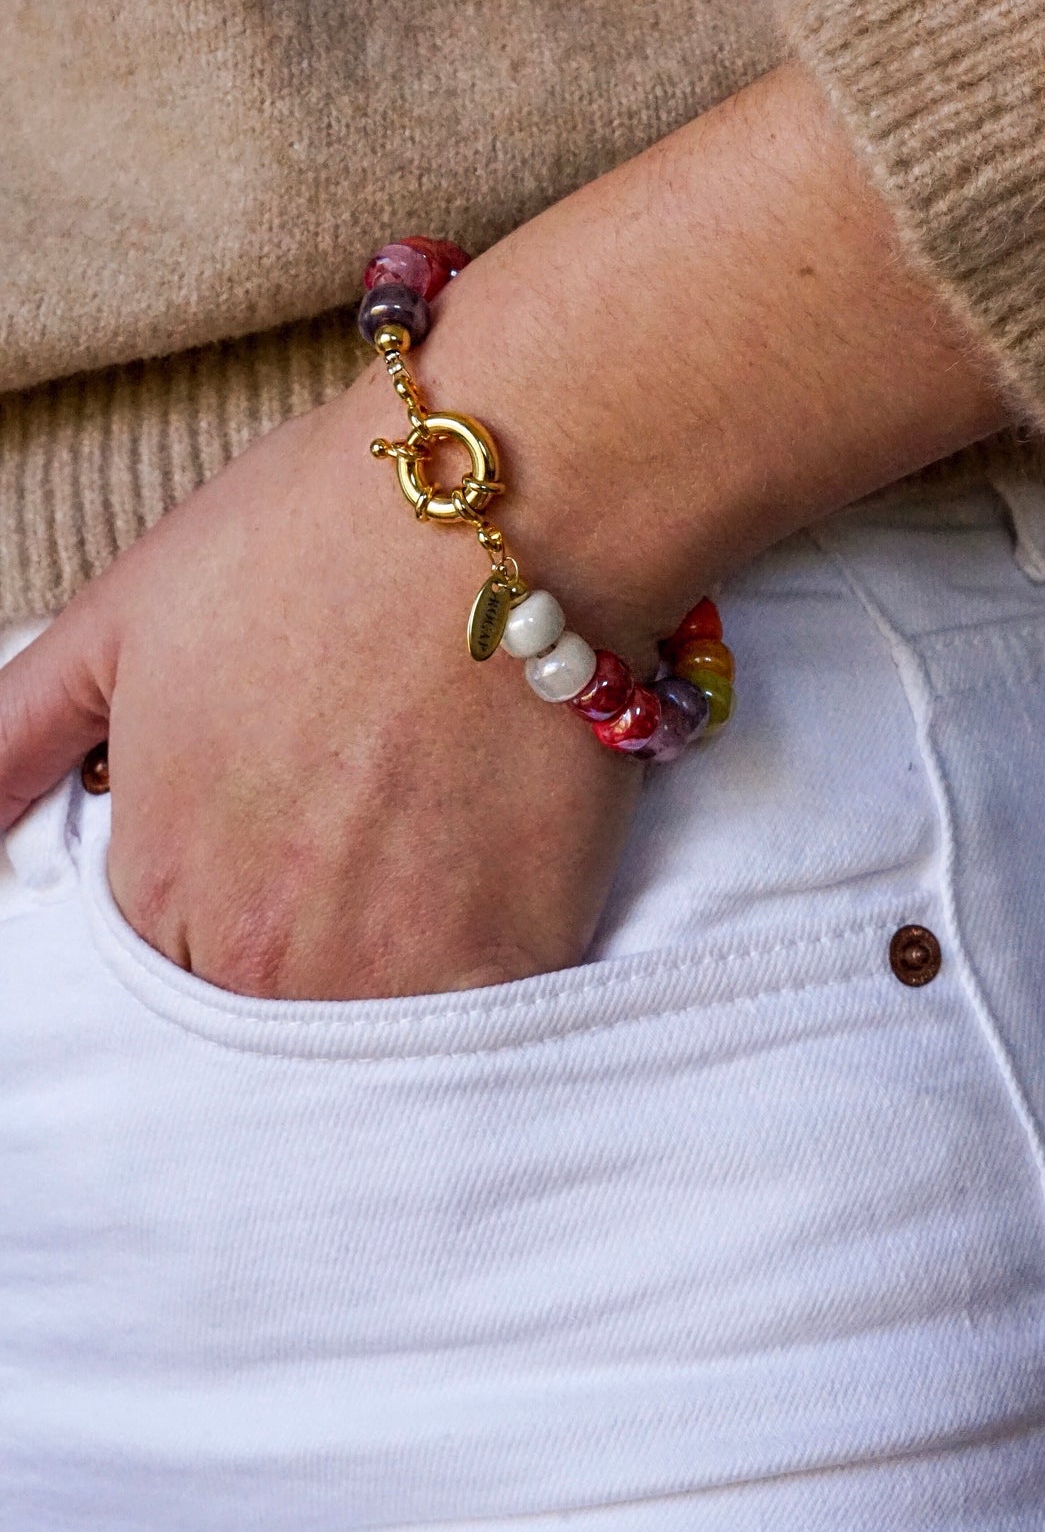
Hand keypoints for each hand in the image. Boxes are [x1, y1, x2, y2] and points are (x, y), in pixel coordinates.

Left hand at [0, 368, 649, 996]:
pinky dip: (486, 961)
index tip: (289, 813)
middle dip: (310, 926)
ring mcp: (389, 969)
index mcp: (161, 884)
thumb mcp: (119, 621)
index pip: (170, 956)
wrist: (505, 512)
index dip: (229, 881)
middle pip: (271, 999)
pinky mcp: (507, 963)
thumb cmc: (308, 540)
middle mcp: (261, 955)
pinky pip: (481, 1019)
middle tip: (367, 817)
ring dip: (398, 953)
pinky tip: (500, 867)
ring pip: (372, 1017)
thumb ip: (15, 736)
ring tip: (433, 835)